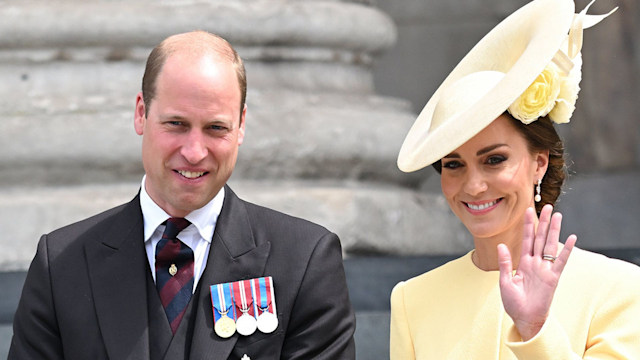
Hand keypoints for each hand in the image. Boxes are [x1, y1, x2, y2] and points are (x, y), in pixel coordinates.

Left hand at [497, 204, 575, 340]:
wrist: (525, 319)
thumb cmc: (514, 303)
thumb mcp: (505, 282)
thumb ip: (505, 263)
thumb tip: (501, 245)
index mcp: (523, 263)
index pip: (526, 239)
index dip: (527, 225)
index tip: (528, 210)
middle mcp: (536, 263)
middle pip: (540, 238)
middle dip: (543, 222)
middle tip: (547, 206)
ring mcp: (545, 269)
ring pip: (550, 245)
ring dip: (554, 230)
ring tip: (557, 215)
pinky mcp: (553, 278)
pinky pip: (561, 261)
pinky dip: (566, 250)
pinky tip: (571, 238)